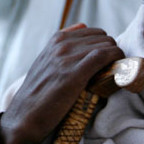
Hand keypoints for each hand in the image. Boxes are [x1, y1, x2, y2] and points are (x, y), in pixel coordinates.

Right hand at [0, 24, 124, 143]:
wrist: (24, 117)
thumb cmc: (38, 94)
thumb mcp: (46, 63)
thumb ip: (62, 45)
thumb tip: (82, 26)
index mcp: (56, 40)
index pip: (95, 33)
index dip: (105, 47)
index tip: (108, 62)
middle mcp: (62, 44)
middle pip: (104, 39)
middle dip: (112, 53)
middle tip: (113, 71)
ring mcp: (68, 57)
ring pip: (108, 46)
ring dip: (116, 60)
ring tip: (115, 76)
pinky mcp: (76, 73)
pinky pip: (106, 56)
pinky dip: (117, 62)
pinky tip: (119, 74)